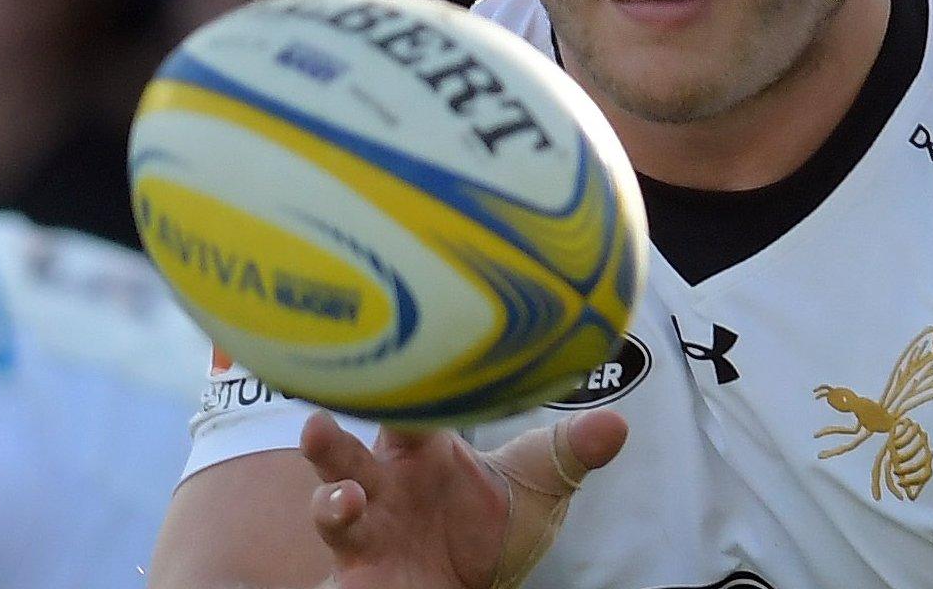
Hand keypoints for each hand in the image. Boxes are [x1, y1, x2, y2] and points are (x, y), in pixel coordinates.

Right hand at [299, 407, 627, 588]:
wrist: (482, 583)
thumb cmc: (494, 520)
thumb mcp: (538, 484)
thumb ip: (570, 452)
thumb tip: (617, 424)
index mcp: (420, 450)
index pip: (406, 410)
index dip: (402, 391)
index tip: (398, 366)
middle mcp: (383, 485)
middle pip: (345, 454)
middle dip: (327, 441)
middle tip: (316, 425)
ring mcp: (368, 532)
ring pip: (331, 512)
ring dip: (329, 505)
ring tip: (342, 502)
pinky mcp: (362, 578)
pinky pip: (344, 578)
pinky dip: (346, 578)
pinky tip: (357, 580)